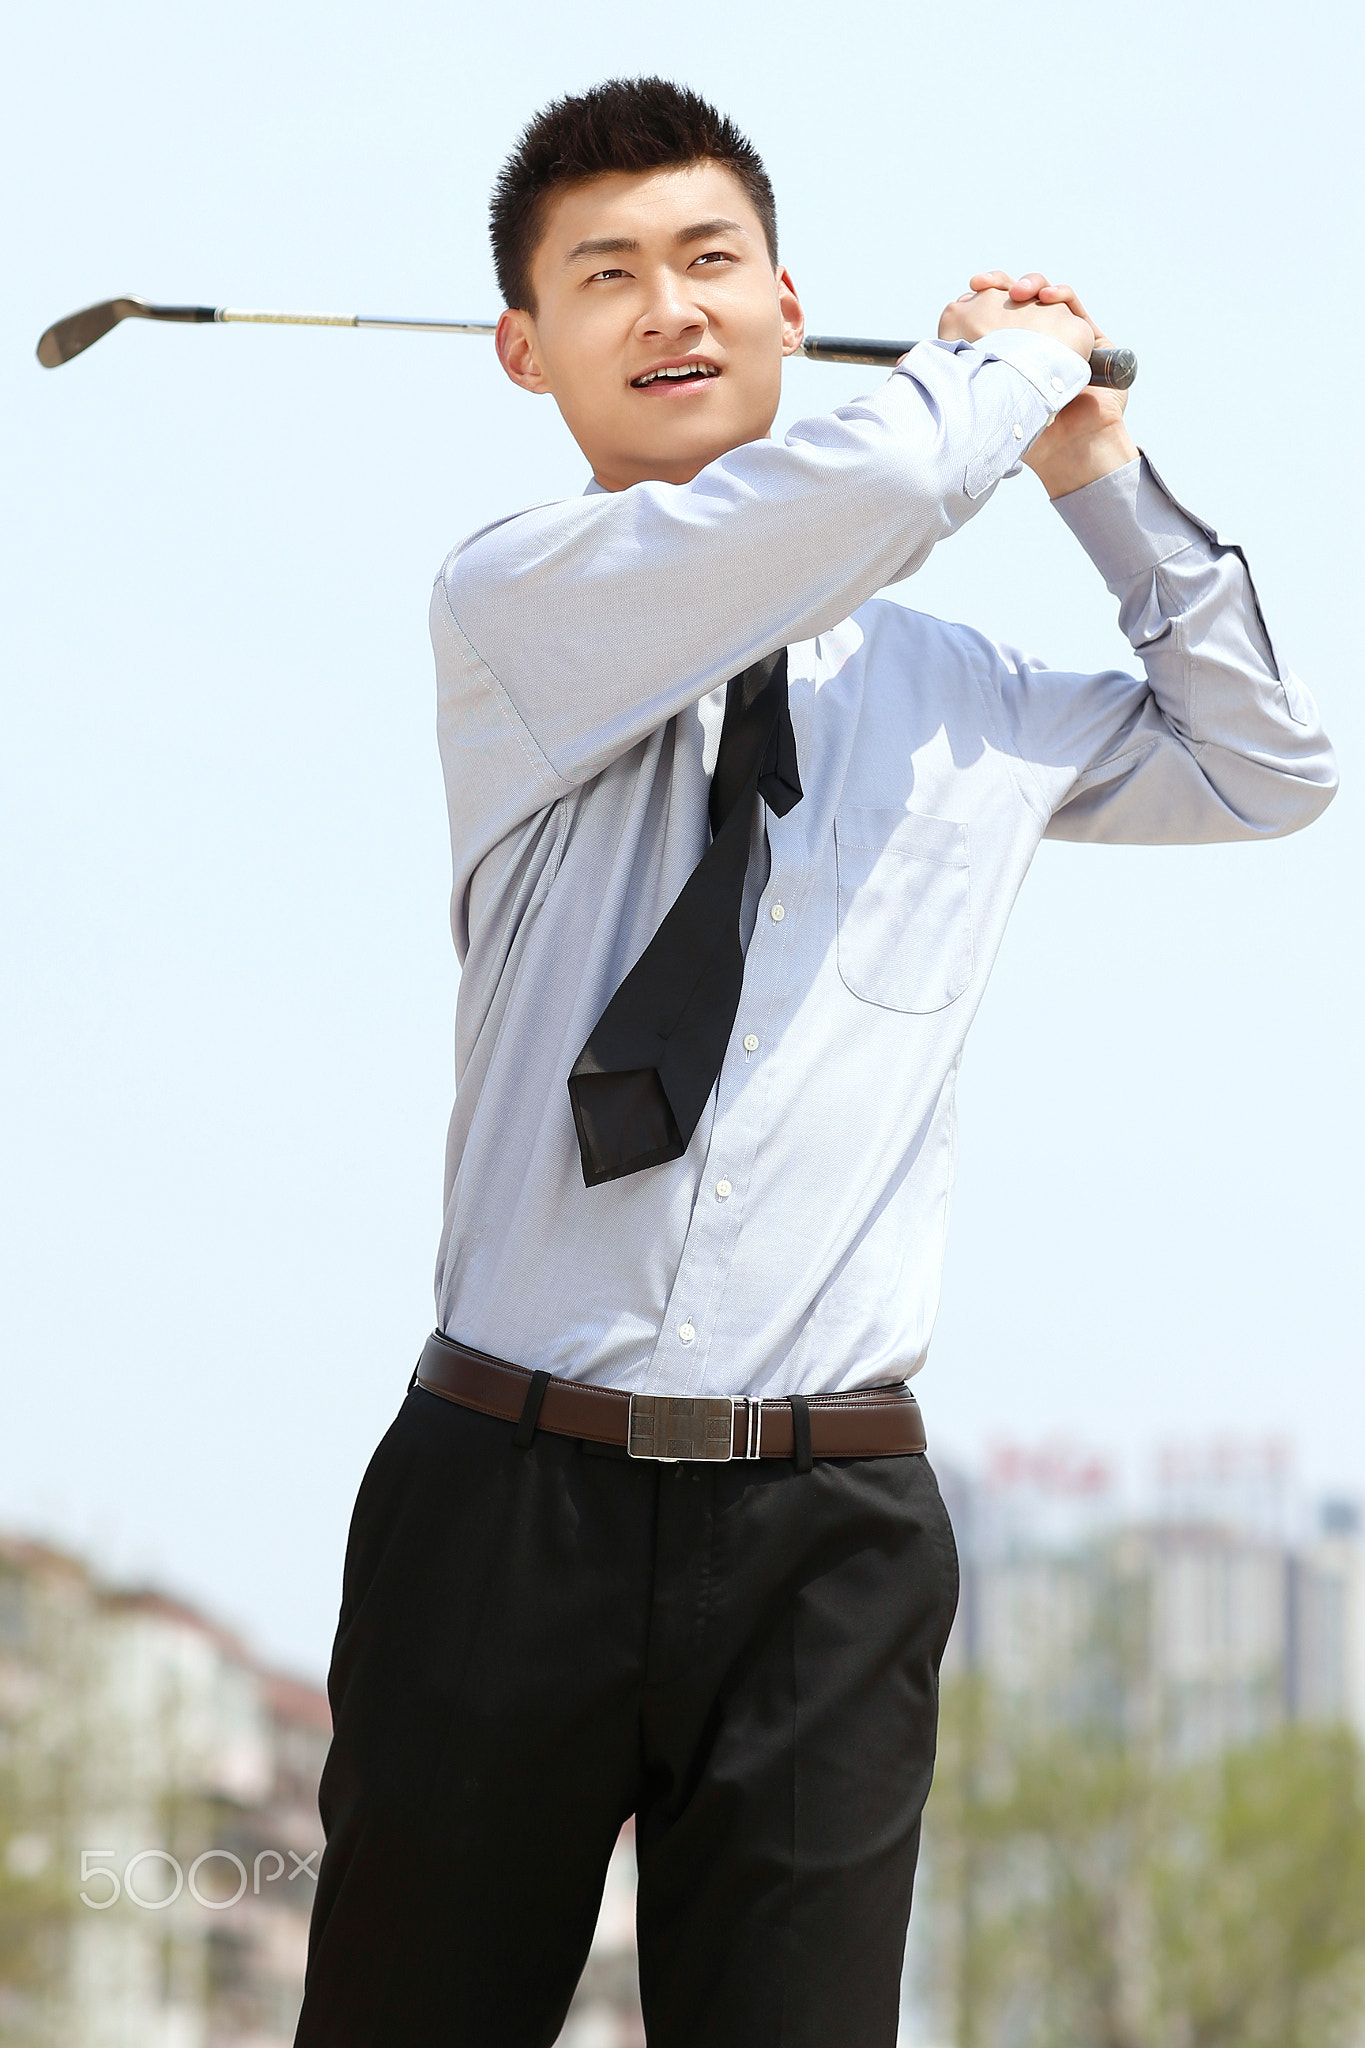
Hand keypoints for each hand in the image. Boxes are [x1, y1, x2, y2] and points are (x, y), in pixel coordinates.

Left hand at [940, 270, 1137, 498]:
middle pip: (1013, 295)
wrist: (1064, 446)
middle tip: (988, 284)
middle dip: (1002, 284)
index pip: (989, 307)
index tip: (972, 289)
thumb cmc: (1018, 430)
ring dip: (1031, 285)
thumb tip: (901, 366)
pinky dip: (1061, 294)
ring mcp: (1058, 335)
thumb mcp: (975, 402)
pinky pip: (1072, 305)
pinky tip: (1048, 297)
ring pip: (1042, 295)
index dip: (981, 295)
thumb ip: (947, 379)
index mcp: (1001, 347)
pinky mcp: (1086, 336)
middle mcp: (1028, 338)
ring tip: (1021, 293)